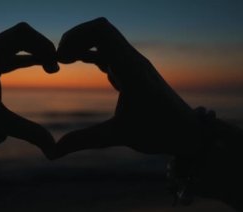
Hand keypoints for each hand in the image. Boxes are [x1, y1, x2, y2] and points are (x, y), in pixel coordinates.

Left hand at [0, 23, 58, 157]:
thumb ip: (28, 134)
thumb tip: (53, 150)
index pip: (21, 34)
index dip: (43, 46)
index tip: (54, 67)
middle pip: (21, 35)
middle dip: (42, 48)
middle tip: (54, 68)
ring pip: (17, 43)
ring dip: (36, 53)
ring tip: (51, 69)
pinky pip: (12, 54)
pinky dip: (29, 58)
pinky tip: (43, 65)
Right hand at [56, 18, 202, 156]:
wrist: (188, 132)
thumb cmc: (159, 132)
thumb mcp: (118, 136)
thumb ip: (84, 140)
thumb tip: (54, 152)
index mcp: (130, 69)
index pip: (101, 31)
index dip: (74, 37)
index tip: (60, 59)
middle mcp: (132, 60)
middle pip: (100, 29)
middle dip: (75, 38)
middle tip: (58, 59)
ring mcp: (133, 63)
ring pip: (104, 38)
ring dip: (82, 44)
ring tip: (63, 61)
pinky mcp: (132, 70)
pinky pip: (107, 51)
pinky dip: (89, 52)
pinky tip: (77, 64)